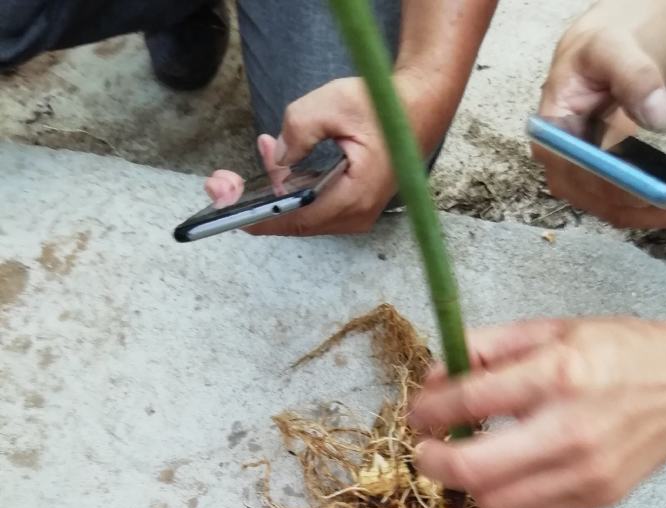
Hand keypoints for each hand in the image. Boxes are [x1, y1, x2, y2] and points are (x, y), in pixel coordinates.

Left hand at [205, 73, 446, 236]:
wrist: (420, 109)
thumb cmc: (384, 106)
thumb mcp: (334, 104)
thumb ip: (298, 129)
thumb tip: (276, 157)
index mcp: (353, 196)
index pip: (296, 219)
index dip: (258, 218)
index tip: (226, 211)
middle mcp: (355, 215)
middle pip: (295, 221)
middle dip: (256, 201)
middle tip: (222, 181)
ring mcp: (356, 214)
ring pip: (303, 214)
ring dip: (275, 189)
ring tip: (262, 151)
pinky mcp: (353, 206)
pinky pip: (315, 205)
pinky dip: (293, 187)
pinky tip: (280, 160)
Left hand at [409, 316, 665, 507]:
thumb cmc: (619, 351)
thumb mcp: (552, 329)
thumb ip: (487, 347)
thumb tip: (434, 375)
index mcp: (557, 374)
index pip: (469, 402)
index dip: (428, 412)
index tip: (418, 414)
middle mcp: (569, 429)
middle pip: (472, 468)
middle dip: (431, 462)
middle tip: (423, 450)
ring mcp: (585, 472)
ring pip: (494, 500)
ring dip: (469, 481)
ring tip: (470, 456)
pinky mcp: (596, 497)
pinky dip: (507, 491)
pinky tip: (512, 466)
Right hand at [537, 26, 665, 228]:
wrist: (598, 62)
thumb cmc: (595, 54)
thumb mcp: (609, 48)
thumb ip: (634, 76)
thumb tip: (660, 118)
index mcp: (556, 144)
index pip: (595, 180)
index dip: (636, 188)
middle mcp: (570, 177)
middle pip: (620, 205)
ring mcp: (592, 190)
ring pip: (638, 213)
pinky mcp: (614, 193)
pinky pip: (647, 207)